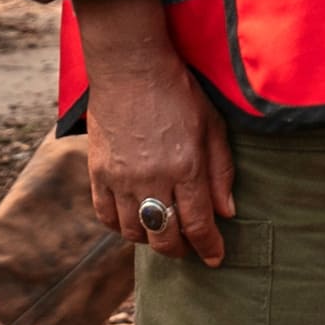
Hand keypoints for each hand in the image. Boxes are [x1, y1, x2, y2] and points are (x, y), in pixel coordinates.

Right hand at [76, 0, 236, 265]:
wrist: (131, 67)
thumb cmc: (179, 92)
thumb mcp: (212, 125)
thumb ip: (221, 170)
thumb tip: (226, 212)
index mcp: (185, 166)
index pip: (198, 224)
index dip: (209, 247)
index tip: (215, 257)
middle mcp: (152, 178)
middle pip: (165, 237)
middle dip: (181, 250)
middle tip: (189, 246)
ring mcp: (120, 178)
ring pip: (135, 232)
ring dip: (151, 239)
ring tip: (163, 230)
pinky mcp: (97, 172)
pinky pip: (106, 216)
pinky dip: (121, 226)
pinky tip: (134, 219)